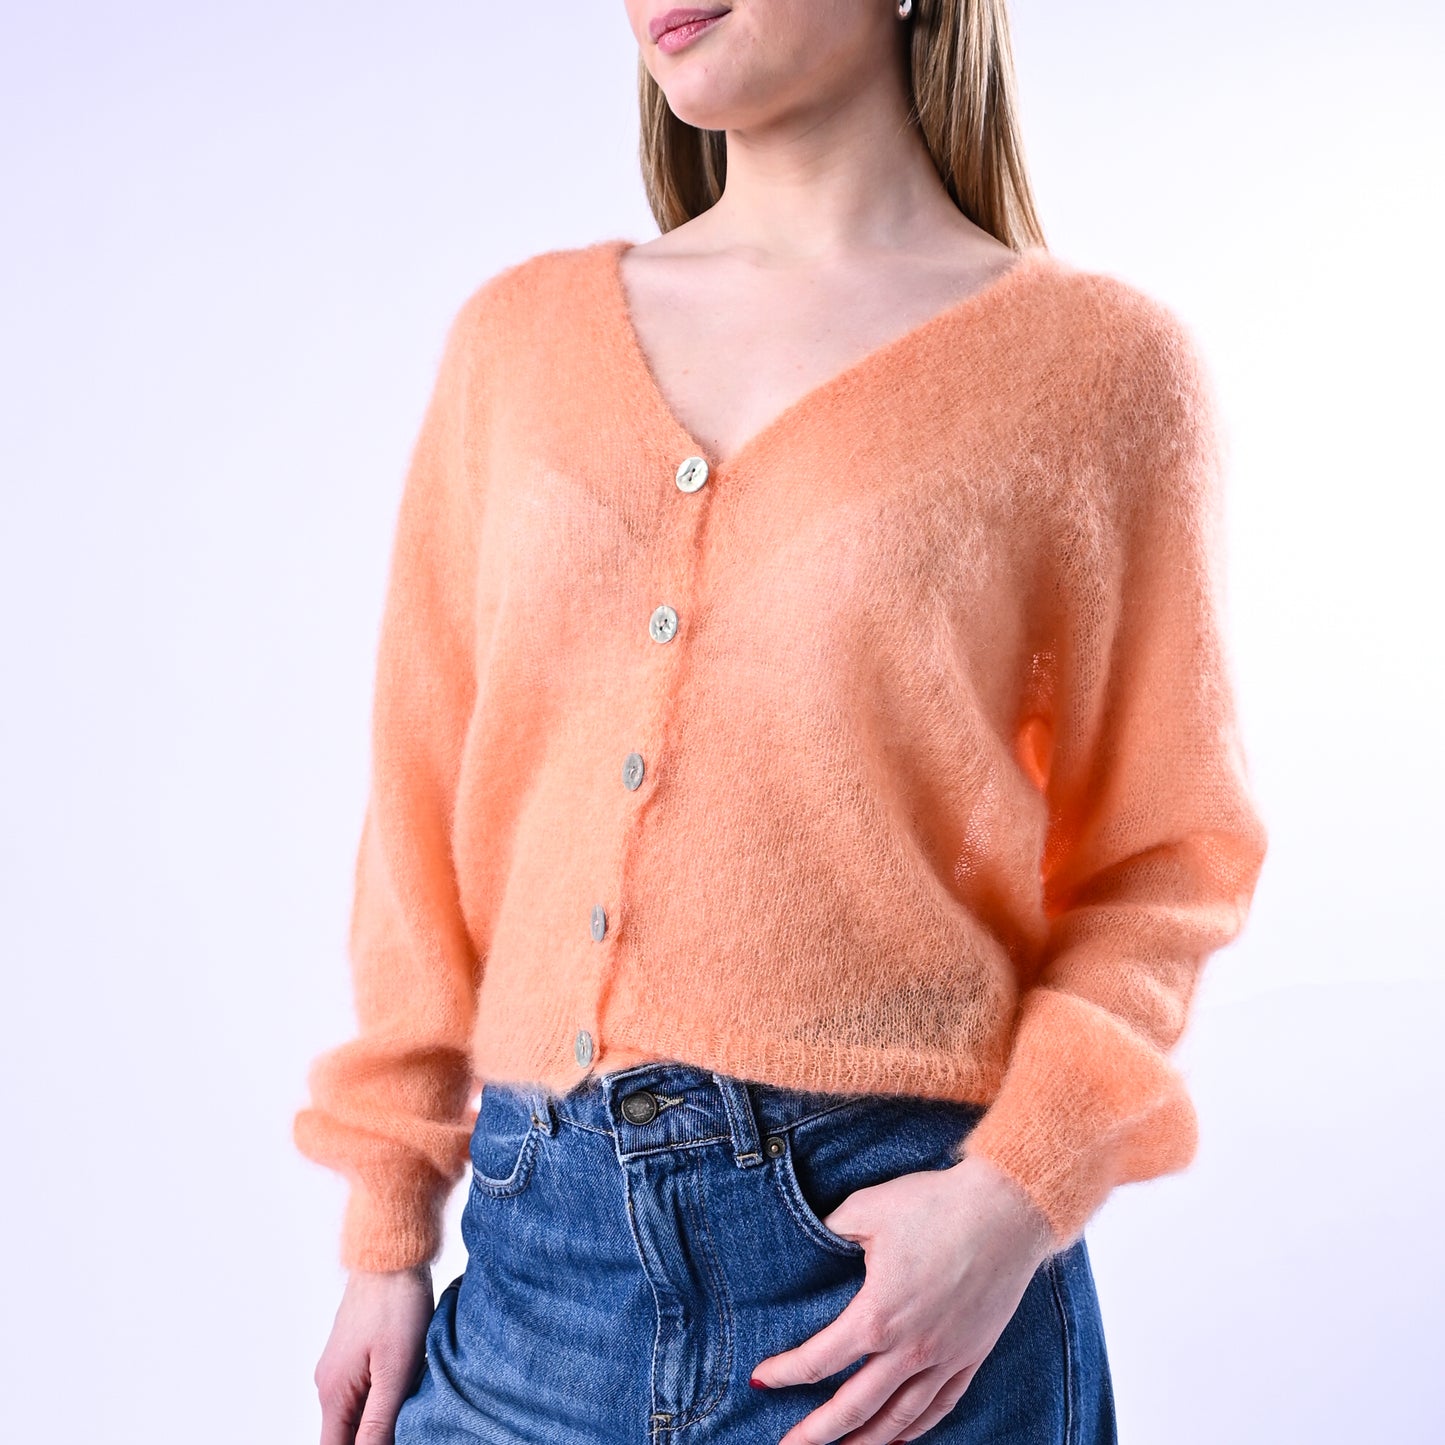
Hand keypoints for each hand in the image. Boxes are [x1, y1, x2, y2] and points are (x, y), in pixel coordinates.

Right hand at [312, 1264, 435, 1444]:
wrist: (391, 1255)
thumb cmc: (395, 1306)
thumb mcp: (396, 1369)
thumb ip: (379, 1420)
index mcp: (333, 1394)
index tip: (389, 1442)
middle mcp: (328, 1384)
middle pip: (346, 1434)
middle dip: (374, 1437)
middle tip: (407, 1422)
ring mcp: (340, 1367)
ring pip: (358, 1412)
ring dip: (382, 1417)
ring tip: (411, 1399)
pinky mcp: (355, 1353)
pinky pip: (365, 1389)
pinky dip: (385, 1395)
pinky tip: (410, 1382)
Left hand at [751, 1153, 1056, 1444]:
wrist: (1008, 1210)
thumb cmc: (935, 1205)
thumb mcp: (867, 1208)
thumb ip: (832, 1230)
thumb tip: (813, 1242)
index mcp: (876, 1315)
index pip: (819, 1361)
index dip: (785, 1373)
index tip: (760, 1379)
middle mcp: (909, 1349)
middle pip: (853, 1406)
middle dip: (816, 1432)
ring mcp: (945, 1357)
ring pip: (898, 1418)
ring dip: (865, 1440)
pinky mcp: (972, 1354)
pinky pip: (940, 1406)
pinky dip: (916, 1429)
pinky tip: (900, 1437)